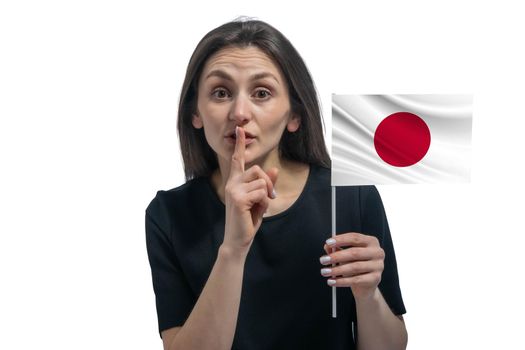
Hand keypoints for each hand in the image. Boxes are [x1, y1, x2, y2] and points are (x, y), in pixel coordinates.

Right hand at [222, 126, 277, 252]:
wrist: (238, 239)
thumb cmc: (248, 220)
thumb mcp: (260, 200)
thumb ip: (266, 184)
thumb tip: (274, 169)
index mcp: (235, 181)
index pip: (237, 159)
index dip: (239, 144)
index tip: (240, 130)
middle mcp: (232, 183)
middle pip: (258, 169)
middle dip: (268, 183)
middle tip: (269, 197)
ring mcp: (233, 190)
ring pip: (262, 182)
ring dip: (267, 196)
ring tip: (259, 207)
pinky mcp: (238, 198)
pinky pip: (261, 192)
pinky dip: (264, 202)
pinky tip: (256, 211)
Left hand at [320, 232, 384, 299]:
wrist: (366, 285)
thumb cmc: (356, 265)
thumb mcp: (346, 255)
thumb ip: (336, 249)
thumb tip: (327, 246)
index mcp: (371, 242)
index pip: (355, 238)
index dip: (341, 239)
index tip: (328, 242)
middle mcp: (377, 252)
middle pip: (354, 252)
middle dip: (336, 256)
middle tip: (323, 260)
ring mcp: (378, 266)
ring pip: (354, 267)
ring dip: (337, 270)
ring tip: (324, 271)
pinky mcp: (375, 279)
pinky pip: (356, 280)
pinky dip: (341, 281)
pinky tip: (331, 281)